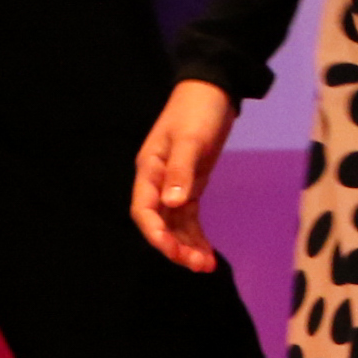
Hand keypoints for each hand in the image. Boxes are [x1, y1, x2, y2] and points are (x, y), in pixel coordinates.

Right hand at [130, 78, 239, 271]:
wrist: (213, 91)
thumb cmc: (198, 111)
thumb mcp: (190, 139)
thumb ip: (181, 170)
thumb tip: (171, 204)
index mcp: (149, 169)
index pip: (144, 209)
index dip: (155, 233)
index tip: (172, 250)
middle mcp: (157, 182)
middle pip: (160, 223)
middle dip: (176, 246)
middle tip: (197, 265)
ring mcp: (173, 186)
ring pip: (175, 224)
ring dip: (188, 246)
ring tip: (206, 266)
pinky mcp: (190, 186)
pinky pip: (189, 218)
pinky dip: (197, 236)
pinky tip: (208, 254)